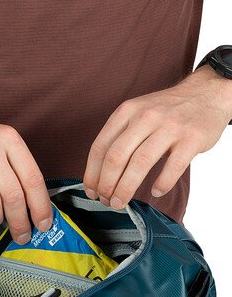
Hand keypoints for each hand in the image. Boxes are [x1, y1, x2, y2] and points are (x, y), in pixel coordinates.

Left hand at [83, 65, 231, 208]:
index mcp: (127, 111)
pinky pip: (174, 166)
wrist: (206, 93)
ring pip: (140, 163)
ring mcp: (170, 127)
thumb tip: (100, 173)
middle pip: (116, 157)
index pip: (101, 146)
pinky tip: (156, 192)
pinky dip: (162, 182)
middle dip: (106, 184)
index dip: (92, 173)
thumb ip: (120, 135)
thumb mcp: (137, 112)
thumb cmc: (167, 110)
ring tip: (121, 203)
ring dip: (126, 188)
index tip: (91, 190)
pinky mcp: (191, 138)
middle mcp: (145, 117)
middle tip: (105, 200)